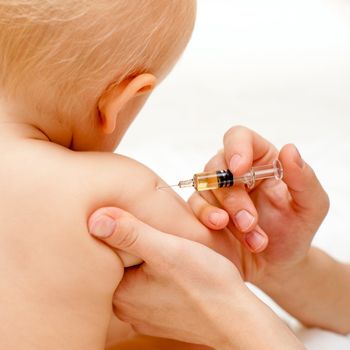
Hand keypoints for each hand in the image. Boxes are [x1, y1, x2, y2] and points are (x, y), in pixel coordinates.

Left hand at [88, 208, 304, 349]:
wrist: (237, 318)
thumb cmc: (207, 284)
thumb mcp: (166, 249)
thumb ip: (130, 233)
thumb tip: (95, 219)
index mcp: (122, 294)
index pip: (108, 254)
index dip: (121, 233)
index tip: (137, 221)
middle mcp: (127, 309)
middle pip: (122, 265)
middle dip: (136, 246)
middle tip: (156, 233)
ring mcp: (143, 314)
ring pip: (138, 275)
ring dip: (149, 260)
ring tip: (167, 247)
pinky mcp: (159, 315)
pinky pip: (151, 288)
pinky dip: (159, 275)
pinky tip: (175, 268)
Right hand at [189, 126, 328, 284]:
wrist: (277, 265)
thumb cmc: (294, 230)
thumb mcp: (311, 206)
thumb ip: (304, 178)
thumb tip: (289, 150)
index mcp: (262, 160)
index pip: (240, 138)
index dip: (236, 147)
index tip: (239, 169)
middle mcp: (236, 171)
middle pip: (218, 165)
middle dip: (233, 196)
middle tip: (250, 222)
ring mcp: (217, 190)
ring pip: (206, 187)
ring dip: (225, 213)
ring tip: (251, 238)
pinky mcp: (205, 208)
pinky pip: (195, 206)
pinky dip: (209, 219)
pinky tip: (227, 234)